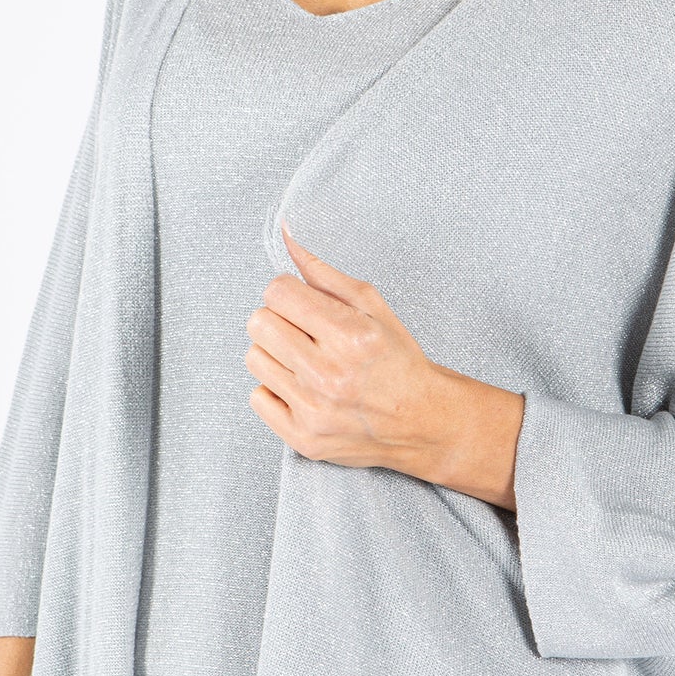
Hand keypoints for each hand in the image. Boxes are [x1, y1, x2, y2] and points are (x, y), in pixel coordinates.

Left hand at [244, 225, 523, 508]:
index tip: (303, 305)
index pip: (278, 292)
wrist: (420, 420)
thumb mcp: (371, 305)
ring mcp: (315, 410)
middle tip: (304, 333)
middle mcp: (331, 374)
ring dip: (276, 355)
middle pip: (259, 323)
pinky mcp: (303, 437)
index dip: (288, 293)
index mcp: (350, 335)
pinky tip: (304, 389)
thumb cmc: (396, 360)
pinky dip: (276, 389)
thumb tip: (285, 237)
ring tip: (306, 361)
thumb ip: (323, 273)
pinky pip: (257, 397)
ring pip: (254, 358)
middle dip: (279, 321)